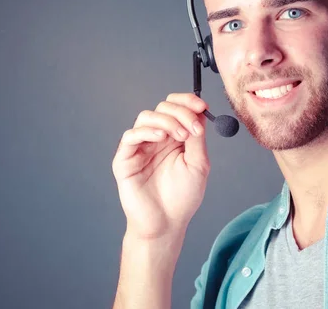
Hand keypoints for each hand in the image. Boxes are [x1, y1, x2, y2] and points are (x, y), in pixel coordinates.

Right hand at [112, 93, 209, 240]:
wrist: (167, 224)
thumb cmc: (182, 197)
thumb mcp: (198, 164)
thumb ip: (197, 138)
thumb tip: (199, 113)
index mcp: (174, 137)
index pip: (176, 108)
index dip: (188, 102)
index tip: (202, 106)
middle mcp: (156, 138)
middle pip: (162, 108)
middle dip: (180, 112)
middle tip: (193, 128)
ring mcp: (140, 147)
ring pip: (146, 117)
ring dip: (166, 120)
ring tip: (181, 136)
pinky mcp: (125, 159)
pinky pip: (131, 136)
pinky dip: (146, 131)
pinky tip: (161, 138)